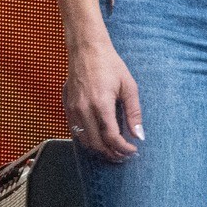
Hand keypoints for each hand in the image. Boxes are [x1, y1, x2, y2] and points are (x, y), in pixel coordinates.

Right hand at [64, 37, 143, 162]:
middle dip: (111, 153)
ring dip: (98, 149)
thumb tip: (139, 135)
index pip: (111, 137)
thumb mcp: (129, 87)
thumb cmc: (110, 65)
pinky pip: (75, 131)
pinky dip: (87, 140)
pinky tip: (98, 139)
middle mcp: (84, 110)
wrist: (87, 50)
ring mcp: (72, 109)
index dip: (123, 148)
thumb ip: (134, 113)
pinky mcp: (67, 107)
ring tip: (113, 151)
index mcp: (101, 105)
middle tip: (124, 156)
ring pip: (84, 140)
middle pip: (96, 144)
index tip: (133, 150)